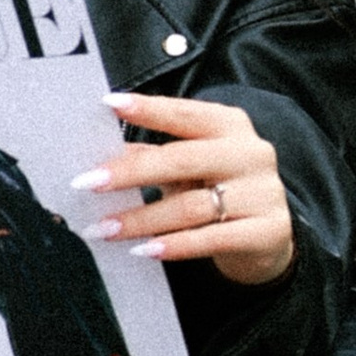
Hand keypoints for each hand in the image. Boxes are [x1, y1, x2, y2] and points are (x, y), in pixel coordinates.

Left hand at [69, 93, 295, 286]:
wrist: (268, 238)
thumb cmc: (218, 192)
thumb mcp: (189, 169)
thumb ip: (153, 157)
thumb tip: (102, 155)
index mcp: (230, 126)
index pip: (185, 113)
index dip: (148, 110)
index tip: (108, 104)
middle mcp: (250, 153)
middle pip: (182, 159)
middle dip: (130, 172)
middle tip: (87, 183)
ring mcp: (263, 192)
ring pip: (191, 206)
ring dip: (141, 219)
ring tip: (103, 229)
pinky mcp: (267, 231)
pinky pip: (211, 239)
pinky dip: (174, 246)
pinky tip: (144, 251)